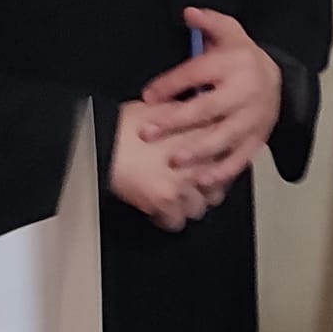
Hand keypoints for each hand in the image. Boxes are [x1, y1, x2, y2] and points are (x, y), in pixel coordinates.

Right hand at [110, 100, 222, 230]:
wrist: (103, 139)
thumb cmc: (126, 123)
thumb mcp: (165, 109)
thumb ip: (188, 119)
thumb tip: (197, 125)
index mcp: (201, 135)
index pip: (229, 156)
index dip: (221, 163)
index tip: (216, 167)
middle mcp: (199, 159)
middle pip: (219, 186)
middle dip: (206, 187)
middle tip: (194, 185)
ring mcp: (184, 181)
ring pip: (200, 207)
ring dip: (188, 204)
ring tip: (176, 198)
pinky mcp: (166, 200)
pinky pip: (176, 221)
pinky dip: (168, 218)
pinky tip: (161, 210)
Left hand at [138, 9, 282, 193]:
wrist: (281, 79)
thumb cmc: (243, 58)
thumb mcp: (229, 32)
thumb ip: (209, 22)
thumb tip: (188, 12)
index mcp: (235, 63)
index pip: (198, 73)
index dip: (171, 84)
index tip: (147, 96)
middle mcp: (245, 92)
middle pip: (207, 108)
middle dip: (176, 122)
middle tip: (147, 132)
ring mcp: (253, 118)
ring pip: (224, 137)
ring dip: (198, 151)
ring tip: (174, 160)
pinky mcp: (258, 139)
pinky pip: (240, 158)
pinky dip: (222, 171)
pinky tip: (201, 180)